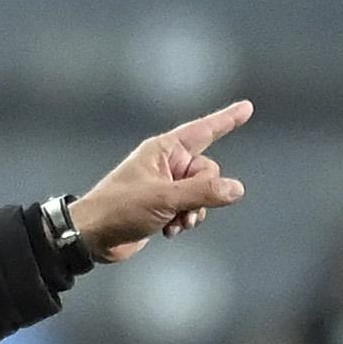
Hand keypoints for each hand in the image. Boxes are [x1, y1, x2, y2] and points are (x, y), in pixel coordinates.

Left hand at [71, 100, 252, 261]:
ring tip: (173, 223)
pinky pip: (191, 209)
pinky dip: (184, 221)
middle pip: (208, 173)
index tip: (247, 107)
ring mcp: (167, 185)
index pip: (204, 130)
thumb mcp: (164, 199)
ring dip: (193, 212)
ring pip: (203, 194)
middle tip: (181, 208)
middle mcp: (168, 163)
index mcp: (164, 150)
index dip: (227, 119)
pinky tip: (167, 230)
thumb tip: (237, 189)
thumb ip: (203, 193)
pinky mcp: (165, 205)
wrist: (95, 236)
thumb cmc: (120, 208)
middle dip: (202, 195)